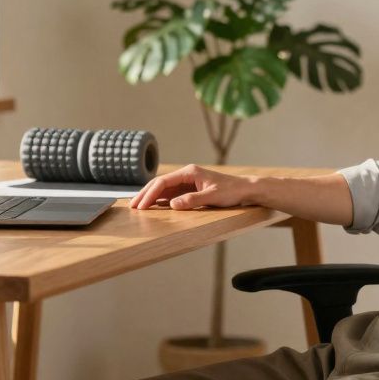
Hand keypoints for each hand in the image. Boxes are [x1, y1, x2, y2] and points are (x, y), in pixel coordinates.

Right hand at [128, 164, 256, 209]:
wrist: (245, 190)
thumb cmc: (232, 191)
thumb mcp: (213, 196)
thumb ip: (192, 200)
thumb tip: (172, 205)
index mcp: (189, 172)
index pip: (163, 182)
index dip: (150, 194)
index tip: (141, 205)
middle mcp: (186, 175)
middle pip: (160, 183)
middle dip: (145, 194)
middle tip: (133, 206)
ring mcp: (187, 182)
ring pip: (164, 189)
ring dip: (151, 197)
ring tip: (138, 207)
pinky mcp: (190, 190)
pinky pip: (171, 194)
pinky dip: (160, 200)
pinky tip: (153, 206)